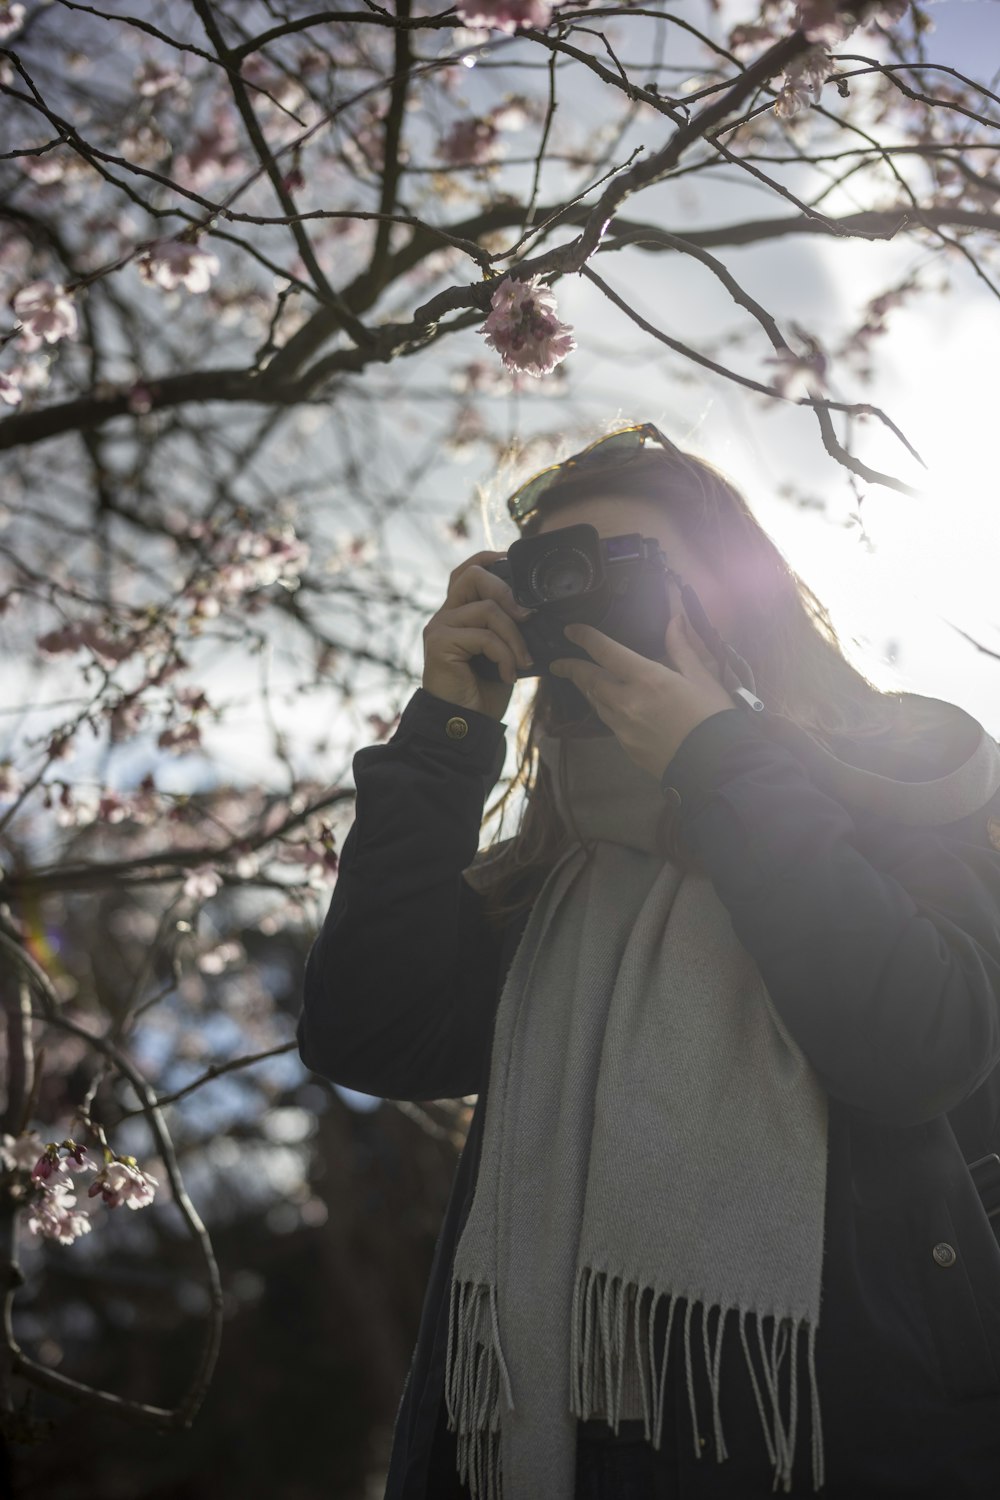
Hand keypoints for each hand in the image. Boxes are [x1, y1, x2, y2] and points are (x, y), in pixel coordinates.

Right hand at [422, 549, 535, 721]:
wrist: (467, 724)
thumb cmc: (485, 690)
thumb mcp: (504, 651)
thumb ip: (510, 626)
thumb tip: (536, 609)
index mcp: (459, 612)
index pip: (468, 571)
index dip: (490, 559)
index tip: (515, 563)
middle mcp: (445, 615)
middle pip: (472, 576)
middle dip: (507, 590)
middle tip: (529, 616)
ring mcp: (439, 628)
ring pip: (487, 609)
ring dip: (514, 635)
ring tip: (523, 660)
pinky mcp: (439, 644)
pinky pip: (483, 635)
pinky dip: (504, 654)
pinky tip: (508, 674)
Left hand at [548, 579, 735, 780]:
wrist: (717, 767)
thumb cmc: (714, 717)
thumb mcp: (702, 677)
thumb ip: (681, 647)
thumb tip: (675, 619)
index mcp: (648, 679)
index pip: (606, 652)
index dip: (585, 638)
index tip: (570, 631)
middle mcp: (628, 702)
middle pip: (589, 680)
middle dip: (571, 668)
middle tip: (558, 663)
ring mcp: (624, 727)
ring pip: (596, 702)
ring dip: (588, 689)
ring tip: (583, 680)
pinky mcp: (626, 747)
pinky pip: (609, 722)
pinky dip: (605, 708)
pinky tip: (611, 705)